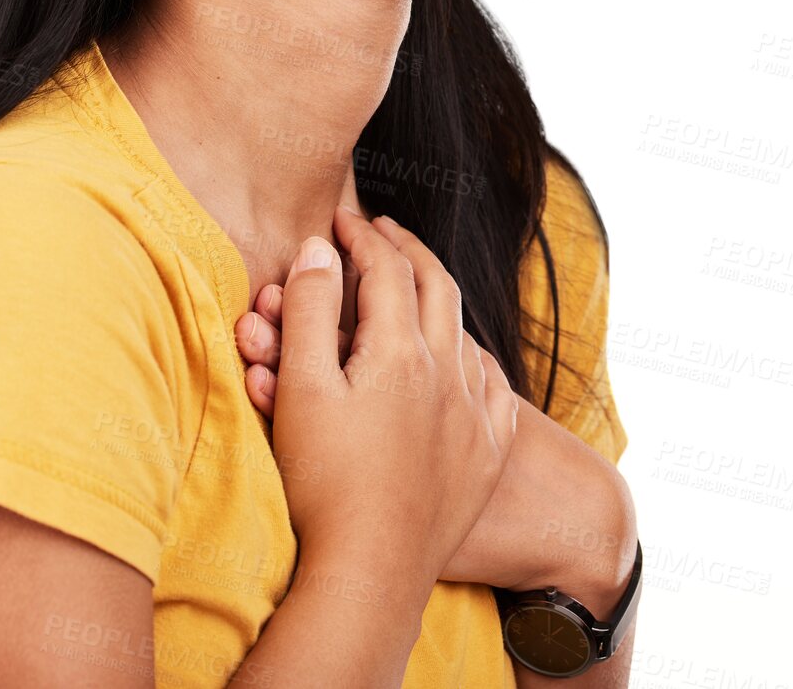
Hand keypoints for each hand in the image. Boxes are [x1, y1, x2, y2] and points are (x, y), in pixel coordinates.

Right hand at [238, 214, 634, 600]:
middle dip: (406, 249)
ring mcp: (473, 415)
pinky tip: (463, 354)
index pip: (385, 268)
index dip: (361, 236)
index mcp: (401, 351)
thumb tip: (322, 249)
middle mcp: (448, 373)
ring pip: (465, 328)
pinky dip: (472, 351)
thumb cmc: (324, 482)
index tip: (340, 219)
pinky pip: (492, 384)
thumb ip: (311, 309)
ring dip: (439, 292)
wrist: (369, 573)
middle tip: (383, 230)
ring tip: (417, 278)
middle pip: (435, 285)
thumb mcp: (301, 386)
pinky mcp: (484, 455)